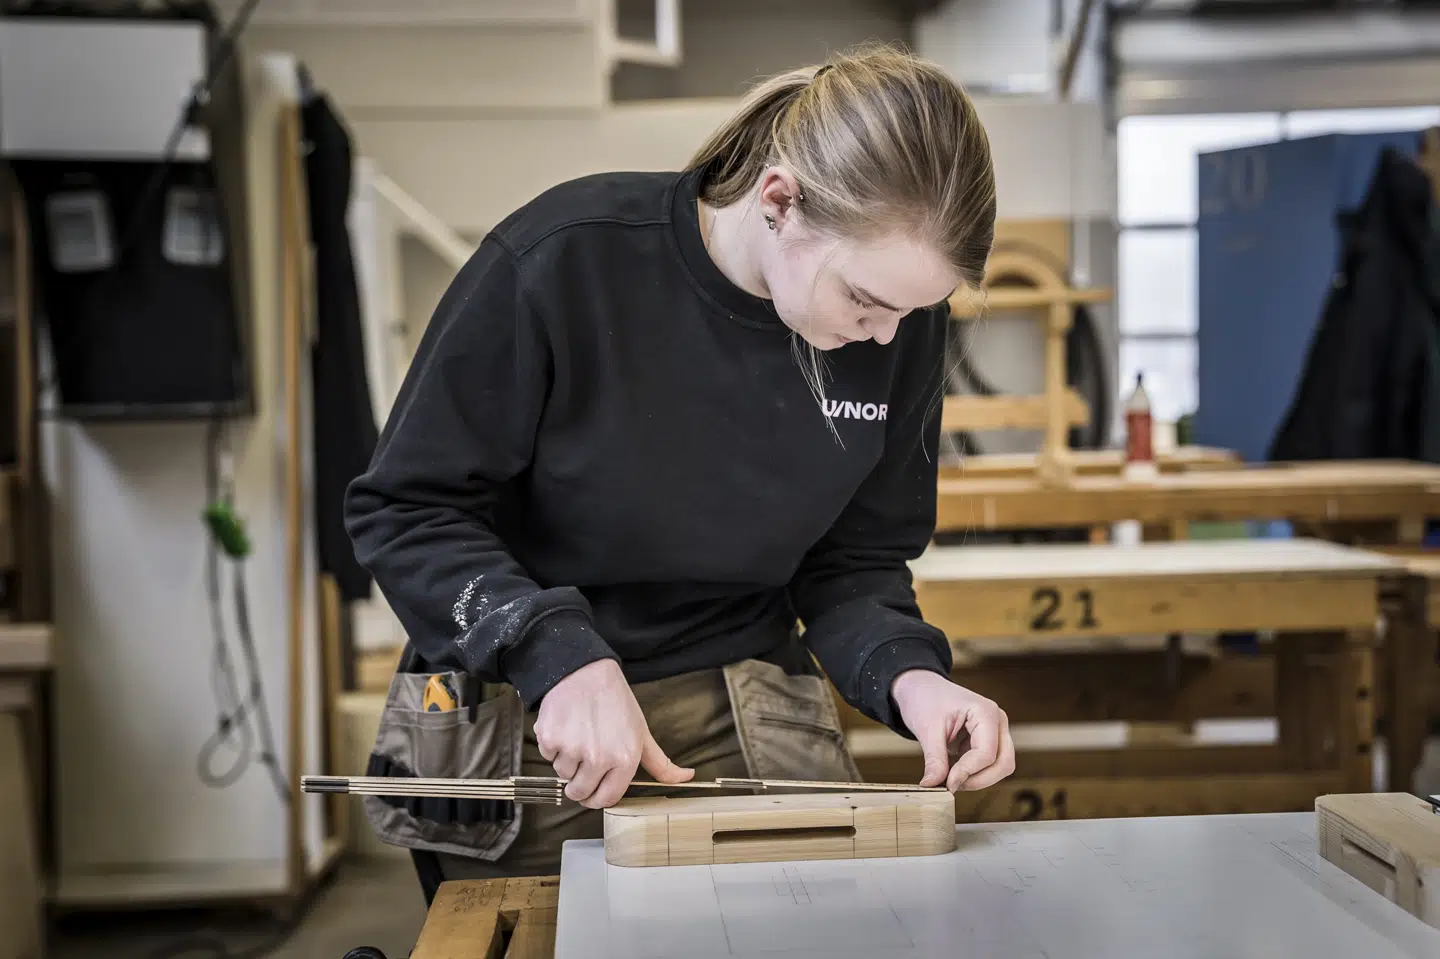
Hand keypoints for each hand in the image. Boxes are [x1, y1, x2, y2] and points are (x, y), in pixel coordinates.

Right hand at [534, 658, 693, 807]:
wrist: (586, 673)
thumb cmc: (616, 702)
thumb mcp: (642, 733)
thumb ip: (661, 763)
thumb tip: (687, 778)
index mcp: (624, 760)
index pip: (606, 799)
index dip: (597, 797)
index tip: (593, 791)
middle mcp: (598, 758)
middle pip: (580, 793)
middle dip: (580, 783)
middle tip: (584, 761)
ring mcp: (572, 750)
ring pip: (563, 775)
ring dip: (567, 762)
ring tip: (578, 736)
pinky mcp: (550, 739)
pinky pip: (548, 757)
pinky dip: (553, 746)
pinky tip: (565, 728)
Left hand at [890, 669, 1014, 792]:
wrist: (921, 688)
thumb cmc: (925, 698)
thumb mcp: (927, 728)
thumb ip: (934, 759)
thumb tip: (933, 785)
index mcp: (986, 712)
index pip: (987, 753)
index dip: (968, 773)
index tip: (947, 784)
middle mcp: (997, 721)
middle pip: (1003, 763)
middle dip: (979, 780)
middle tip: (951, 785)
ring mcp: (995, 731)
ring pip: (1000, 767)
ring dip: (977, 778)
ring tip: (949, 778)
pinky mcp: (988, 741)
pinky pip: (989, 765)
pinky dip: (973, 774)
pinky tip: (953, 771)